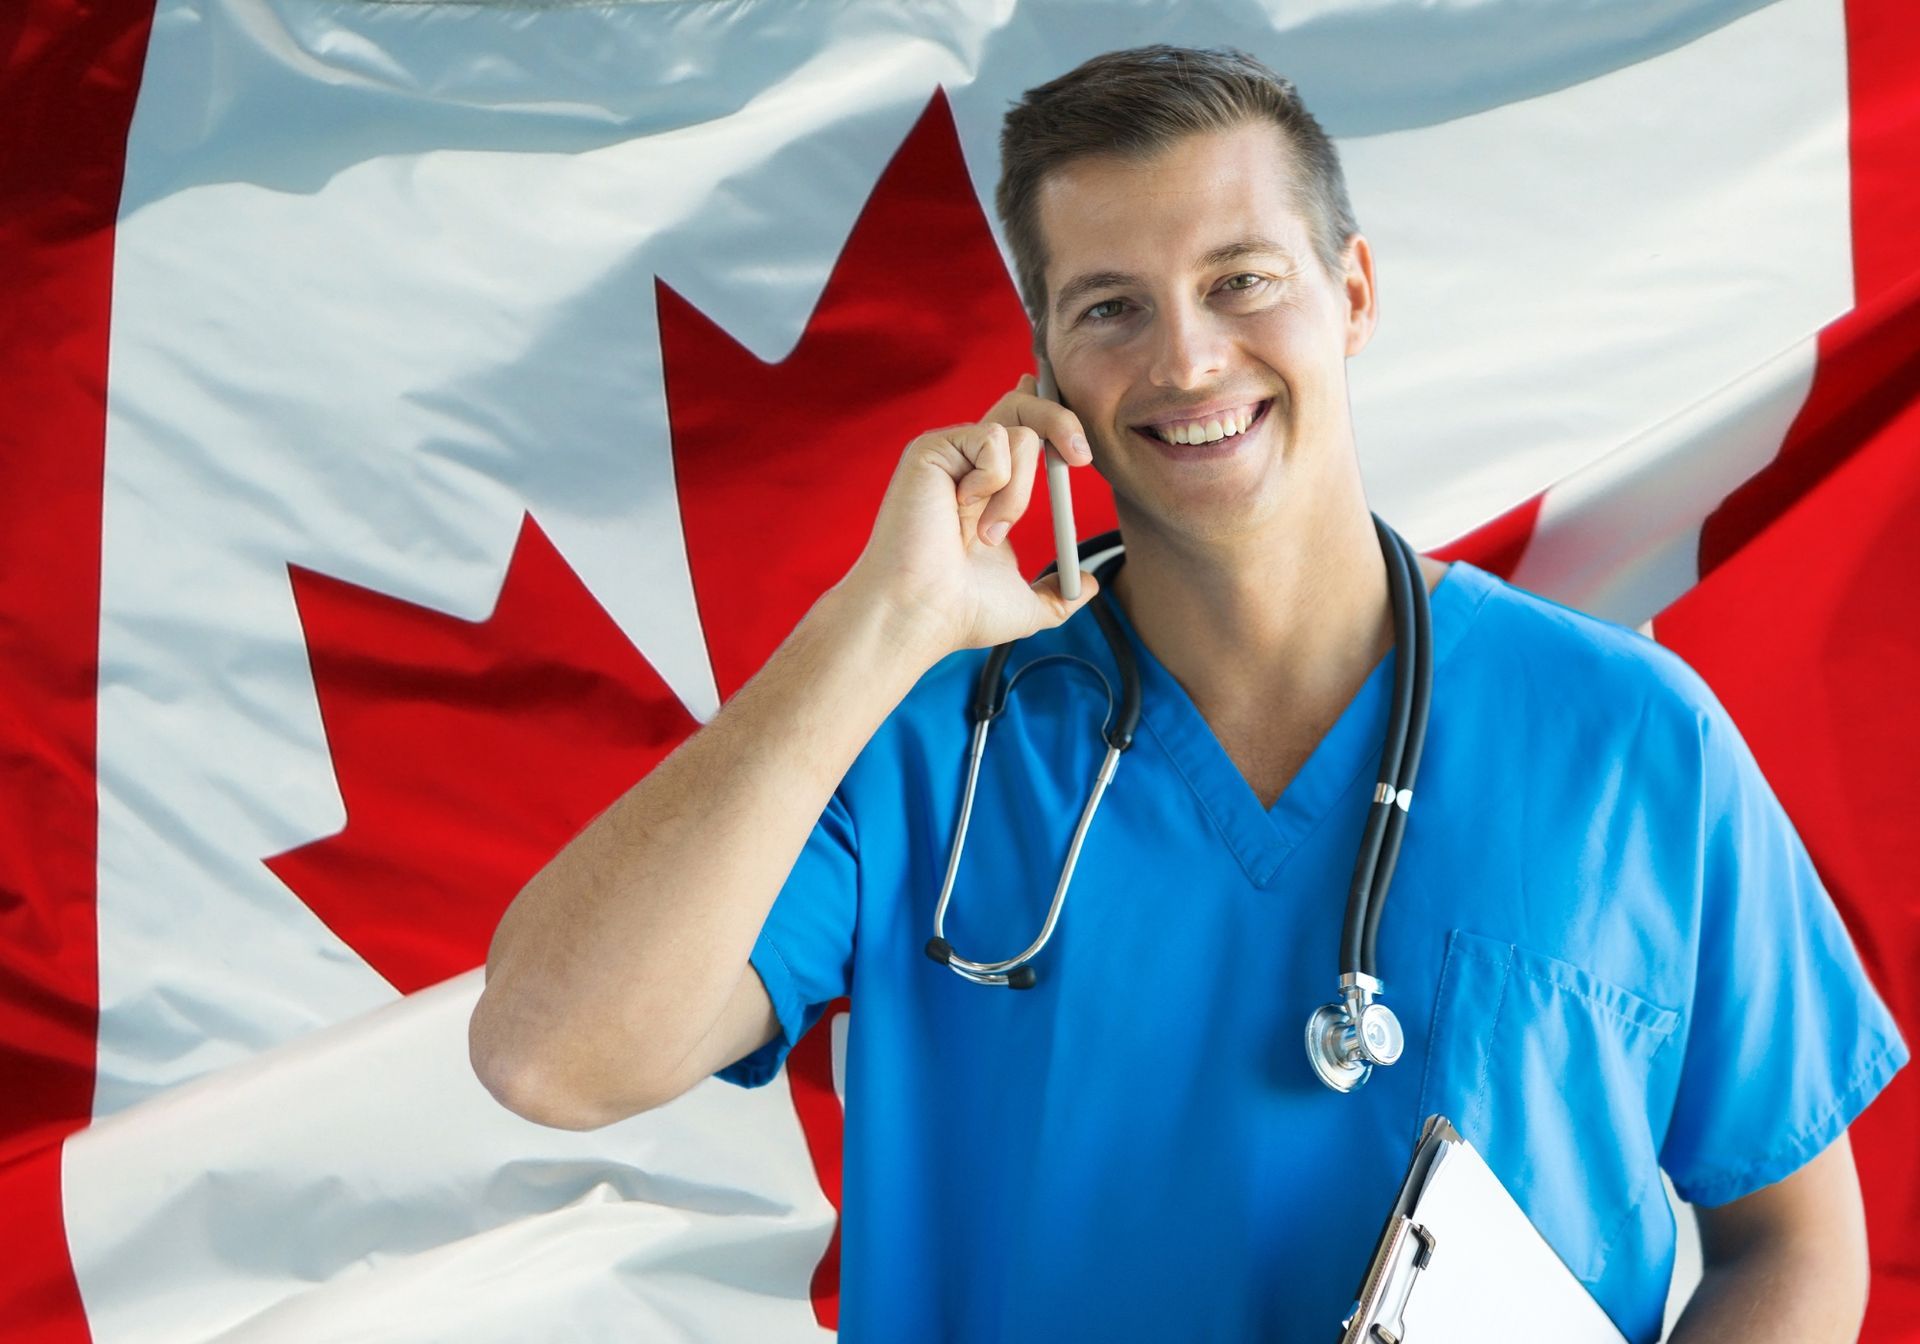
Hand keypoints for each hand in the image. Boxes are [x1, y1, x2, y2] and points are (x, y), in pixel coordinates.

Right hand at [842, 376, 1097, 662]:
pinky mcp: (932, 449)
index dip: (1044, 407)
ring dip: (1018, 492)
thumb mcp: (1025, 604)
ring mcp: (948, 455)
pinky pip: (993, 440)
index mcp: (984, 487)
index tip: (1069, 421)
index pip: (1016, 426)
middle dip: (1062, 421)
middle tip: (1081, 460)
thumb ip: (1060, 593)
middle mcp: (965, 464)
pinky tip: (962, 513)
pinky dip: (993, 483)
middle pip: (1022, 403)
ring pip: (1020, 433)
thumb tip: (1089, 585)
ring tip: (987, 534)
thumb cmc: (960, 613)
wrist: (923, 613)